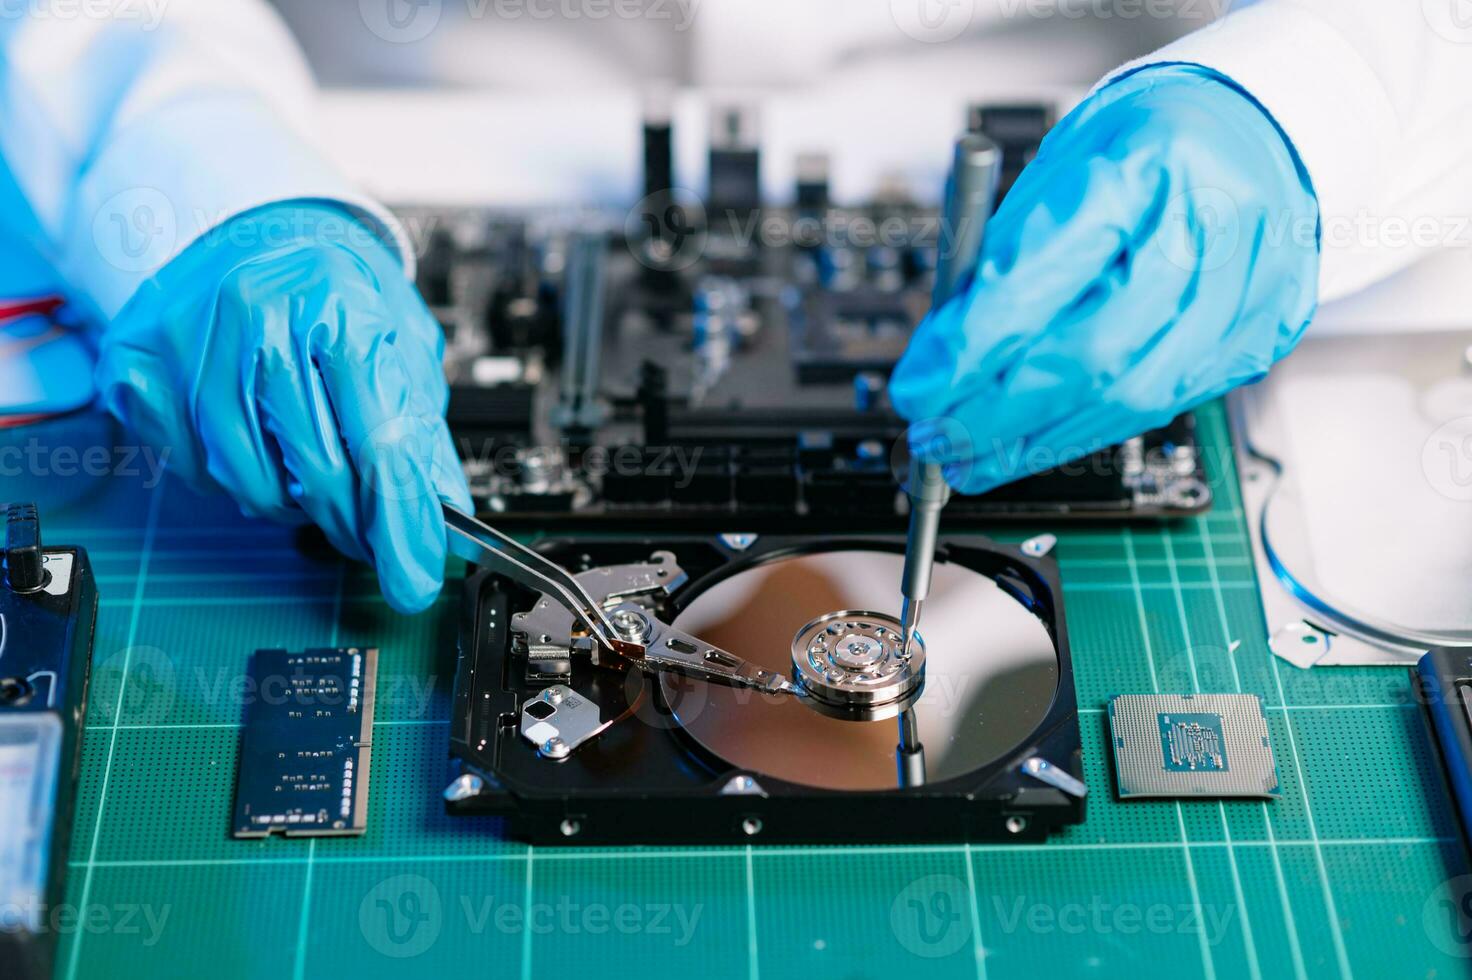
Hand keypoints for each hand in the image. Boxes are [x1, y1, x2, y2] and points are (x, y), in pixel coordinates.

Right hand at [98, 203, 470, 612]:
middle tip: (371, 531)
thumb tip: (440, 514)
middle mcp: (258, 314)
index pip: (380, 438)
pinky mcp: (139, 364)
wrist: (255, 232)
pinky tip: (254, 438)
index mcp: (339, 303)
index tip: (414, 574)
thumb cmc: (335, 289)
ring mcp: (190, 339)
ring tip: (311, 468)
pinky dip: (230, 474)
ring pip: (249, 480)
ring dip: (290, 502)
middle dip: (353, 521)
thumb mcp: (402, 341)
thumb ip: (422, 428)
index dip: (401, 518)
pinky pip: (192, 467)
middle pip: (316, 470)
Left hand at [890, 65, 1319, 492]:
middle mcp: (1209, 229)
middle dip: (995, 412)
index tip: (916, 388)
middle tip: (933, 440)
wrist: (1256, 136)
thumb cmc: (1140, 149)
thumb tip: (939, 359)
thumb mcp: (1058, 170)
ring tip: (969, 459)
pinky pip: (1160, 407)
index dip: (970, 348)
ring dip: (1034, 442)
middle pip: (1090, 354)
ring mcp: (1245, 289)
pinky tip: (1032, 443)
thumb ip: (1002, 259)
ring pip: (1128, 397)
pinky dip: (1083, 433)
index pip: (1043, 275)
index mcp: (1145, 165)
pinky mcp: (1257, 337)